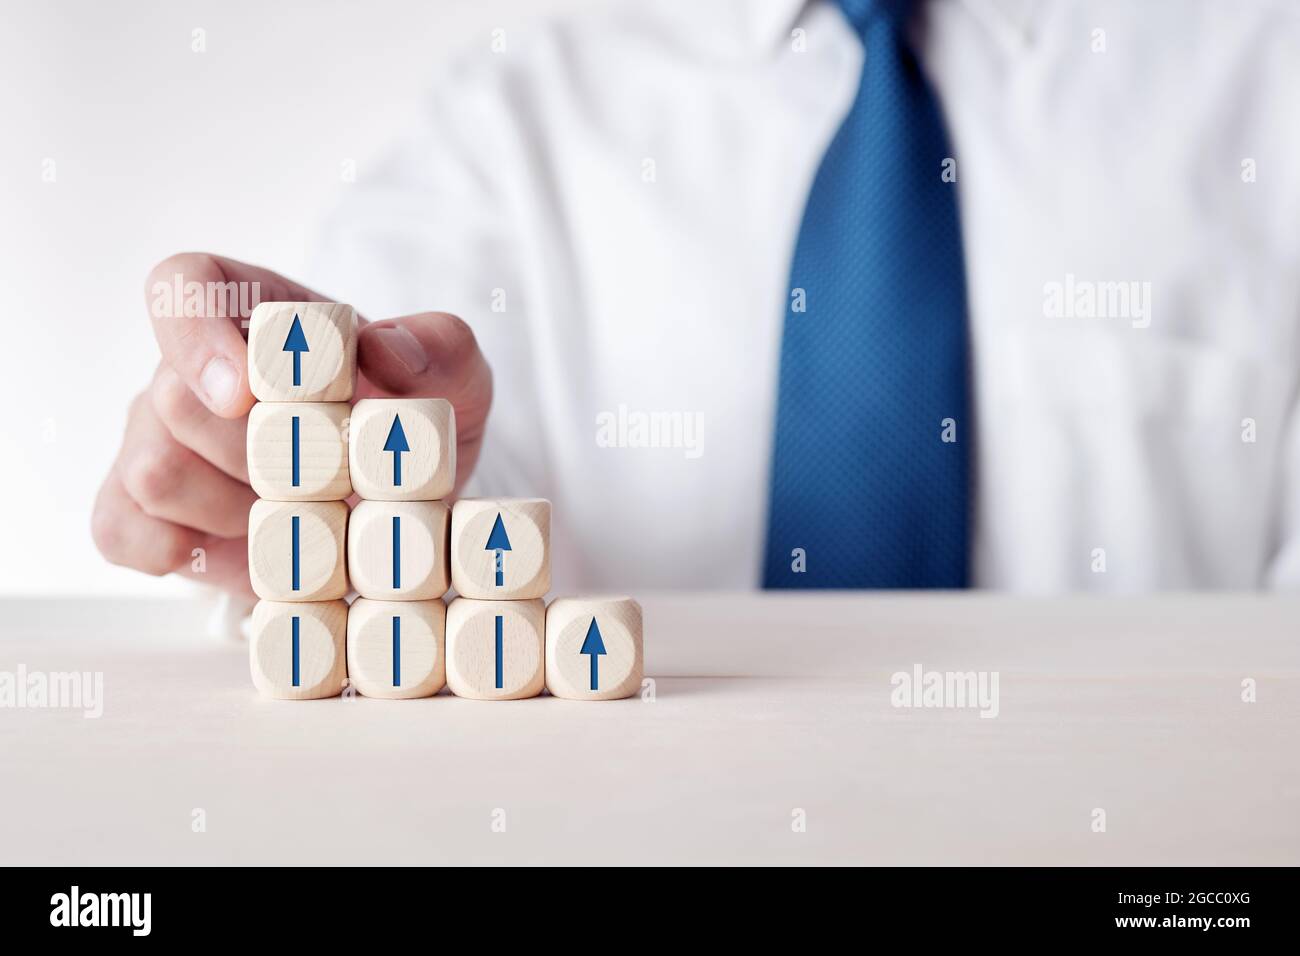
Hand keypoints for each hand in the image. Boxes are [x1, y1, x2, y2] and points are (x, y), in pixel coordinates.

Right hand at [91, 253, 492, 596]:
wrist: (400, 494)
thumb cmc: (412, 416)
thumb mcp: (457, 377)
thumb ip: (438, 346)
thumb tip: (385, 350)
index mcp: (256, 312)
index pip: (183, 286)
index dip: (197, 334)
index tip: (246, 393)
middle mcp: (190, 369)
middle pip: (174, 398)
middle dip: (257, 455)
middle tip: (329, 483)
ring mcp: (155, 438)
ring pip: (153, 472)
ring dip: (235, 511)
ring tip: (303, 520)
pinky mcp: (142, 510)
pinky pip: (120, 530)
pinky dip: (179, 553)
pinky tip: (243, 555)